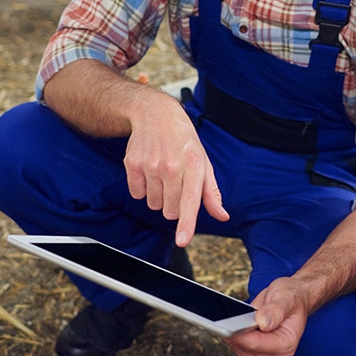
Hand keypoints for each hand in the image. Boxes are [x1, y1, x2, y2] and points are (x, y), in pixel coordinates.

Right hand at [123, 92, 229, 245]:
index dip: (186, 223)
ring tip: (162, 175)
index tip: (182, 241)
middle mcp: (171, 166)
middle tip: (176, 183)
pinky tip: (149, 171)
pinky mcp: (132, 164)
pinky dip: (143, 189)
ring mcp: (150, 165)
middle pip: (170, 210)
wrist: (156, 114)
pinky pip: (137, 195)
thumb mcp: (203, 162)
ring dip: (158, 196)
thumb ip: (211, 192)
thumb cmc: (184, 142)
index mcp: (194, 165)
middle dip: (174, 205)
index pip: (191, 200)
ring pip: (153, 205)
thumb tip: (222, 216)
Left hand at [224, 277, 309, 355]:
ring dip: (232, 336)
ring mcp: (265, 350)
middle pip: (247, 349)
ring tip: (227, 319)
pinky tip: (231, 322)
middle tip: (225, 319)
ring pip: (241, 349)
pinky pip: (239, 345)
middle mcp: (277, 350)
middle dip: (235, 335)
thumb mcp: (286, 297)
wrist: (291, 296)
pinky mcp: (256, 346)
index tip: (227, 325)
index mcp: (287, 342)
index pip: (258, 343)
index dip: (241, 334)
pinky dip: (233, 334)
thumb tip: (263, 322)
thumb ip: (275, 310)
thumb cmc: (291, 297)